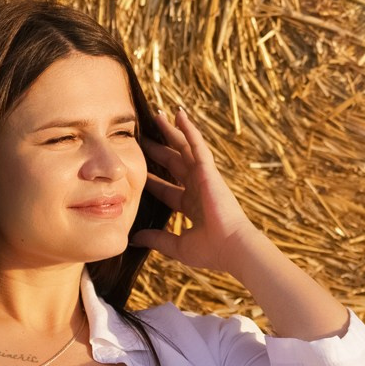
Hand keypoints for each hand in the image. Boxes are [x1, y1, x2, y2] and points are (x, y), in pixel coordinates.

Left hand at [131, 106, 261, 273]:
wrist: (231, 248)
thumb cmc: (210, 250)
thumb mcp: (176, 244)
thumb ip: (156, 238)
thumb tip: (133, 238)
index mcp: (191, 205)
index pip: (166, 188)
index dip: (152, 179)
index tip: (136, 168)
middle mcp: (197, 187)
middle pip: (173, 163)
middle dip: (159, 149)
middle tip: (142, 135)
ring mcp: (204, 177)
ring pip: (184, 148)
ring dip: (172, 131)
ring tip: (159, 115)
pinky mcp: (209, 170)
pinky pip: (197, 145)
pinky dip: (189, 130)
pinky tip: (179, 115)